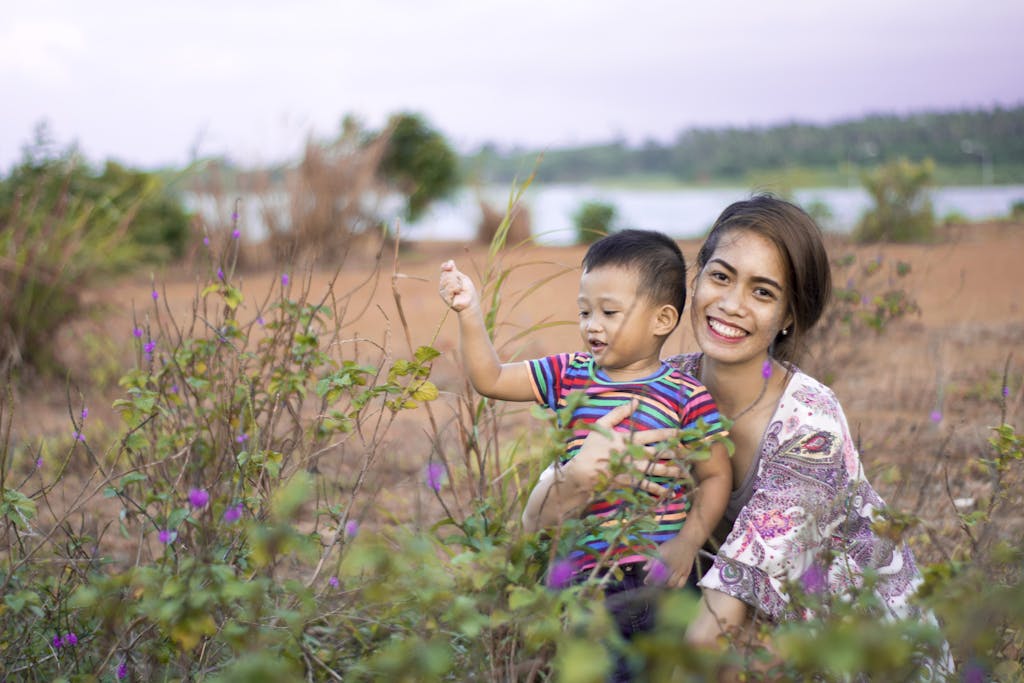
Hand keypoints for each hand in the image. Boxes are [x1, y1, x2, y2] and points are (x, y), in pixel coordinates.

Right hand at [439, 260, 477, 312]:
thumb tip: (450, 261)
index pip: (443, 269)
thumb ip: (455, 271)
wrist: (470, 302)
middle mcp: (443, 284)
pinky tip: (458, 293)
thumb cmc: (468, 291)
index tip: (451, 266)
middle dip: (455, 277)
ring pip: (447, 280)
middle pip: (446, 274)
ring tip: (460, 289)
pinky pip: (448, 288)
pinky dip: (455, 289)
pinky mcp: (444, 297)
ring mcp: (443, 290)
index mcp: (448, 278)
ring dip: (456, 284)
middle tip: (460, 284)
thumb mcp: (463, 278)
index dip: (446, 266)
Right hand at [562, 401, 685, 497]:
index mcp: (628, 439)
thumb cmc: (590, 448)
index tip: (683, 432)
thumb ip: (618, 413)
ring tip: (684, 472)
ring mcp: (632, 470)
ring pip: (656, 470)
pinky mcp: (628, 483)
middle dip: (676, 453)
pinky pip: (646, 486)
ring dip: (671, 471)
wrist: (582, 472)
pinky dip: (657, 490)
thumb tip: (635, 401)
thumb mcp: (601, 425)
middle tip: (691, 454)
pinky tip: (668, 492)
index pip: (654, 435)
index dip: (669, 433)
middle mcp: (633, 455)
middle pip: (659, 453)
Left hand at [644, 534, 695, 586]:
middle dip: (657, 584)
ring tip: (662, 585)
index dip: (649, 579)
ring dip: (665, 586)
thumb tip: (644, 569)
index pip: (654, 572)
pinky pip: (680, 584)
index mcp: (664, 558)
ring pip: (672, 584)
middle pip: (663, 580)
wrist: (688, 542)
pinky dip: (675, 586)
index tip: (646, 582)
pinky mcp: (687, 573)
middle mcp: (672, 565)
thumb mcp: (660, 549)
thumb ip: (652, 559)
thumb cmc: (672, 545)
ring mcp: (680, 570)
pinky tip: (672, 584)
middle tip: (654, 584)